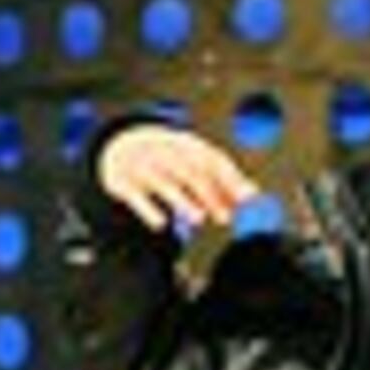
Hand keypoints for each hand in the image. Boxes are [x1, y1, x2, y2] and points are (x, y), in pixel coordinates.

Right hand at [98, 124, 258, 233]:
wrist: (118, 148)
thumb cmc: (167, 160)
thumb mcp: (192, 161)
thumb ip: (219, 179)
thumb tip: (251, 195)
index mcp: (187, 145)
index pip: (212, 159)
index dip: (231, 179)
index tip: (247, 198)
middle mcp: (166, 152)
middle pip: (191, 172)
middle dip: (210, 194)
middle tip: (225, 217)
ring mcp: (143, 166)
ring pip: (165, 184)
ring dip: (183, 201)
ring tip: (198, 218)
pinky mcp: (123, 182)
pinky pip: (136, 197)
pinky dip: (149, 211)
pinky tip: (161, 224)